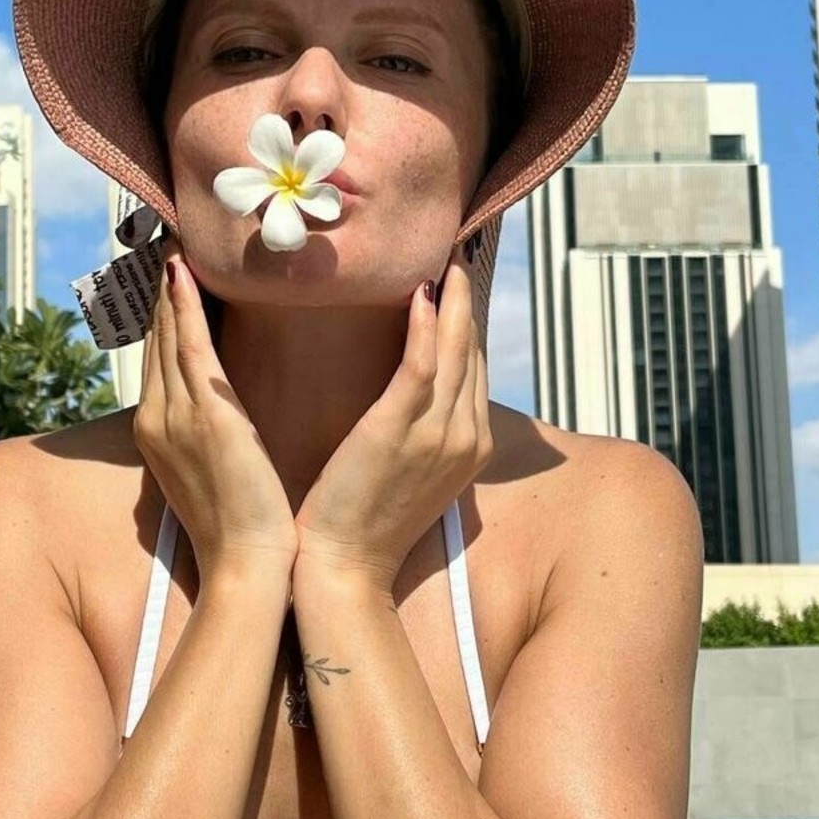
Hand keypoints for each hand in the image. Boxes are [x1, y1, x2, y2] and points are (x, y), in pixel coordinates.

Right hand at [131, 236, 299, 590]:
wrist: (248, 566)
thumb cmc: (243, 524)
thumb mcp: (215, 468)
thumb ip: (212, 429)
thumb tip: (225, 403)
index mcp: (158, 431)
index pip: (158, 356)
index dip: (162, 312)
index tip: (170, 273)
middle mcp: (157, 417)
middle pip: (155, 338)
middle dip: (159, 291)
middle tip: (165, 242)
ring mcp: (175, 417)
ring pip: (167, 335)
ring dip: (168, 287)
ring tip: (172, 244)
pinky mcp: (206, 418)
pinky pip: (189, 348)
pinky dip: (183, 308)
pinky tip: (181, 273)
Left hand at [293, 237, 492, 595]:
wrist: (344, 567)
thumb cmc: (364, 518)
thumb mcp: (409, 469)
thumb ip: (420, 426)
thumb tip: (412, 389)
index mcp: (471, 444)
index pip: (474, 366)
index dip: (466, 322)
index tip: (456, 281)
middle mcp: (465, 435)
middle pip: (473, 350)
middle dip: (467, 300)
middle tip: (459, 251)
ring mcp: (438, 434)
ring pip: (457, 350)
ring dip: (453, 299)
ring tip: (446, 258)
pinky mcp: (399, 431)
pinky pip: (423, 367)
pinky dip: (427, 327)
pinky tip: (421, 294)